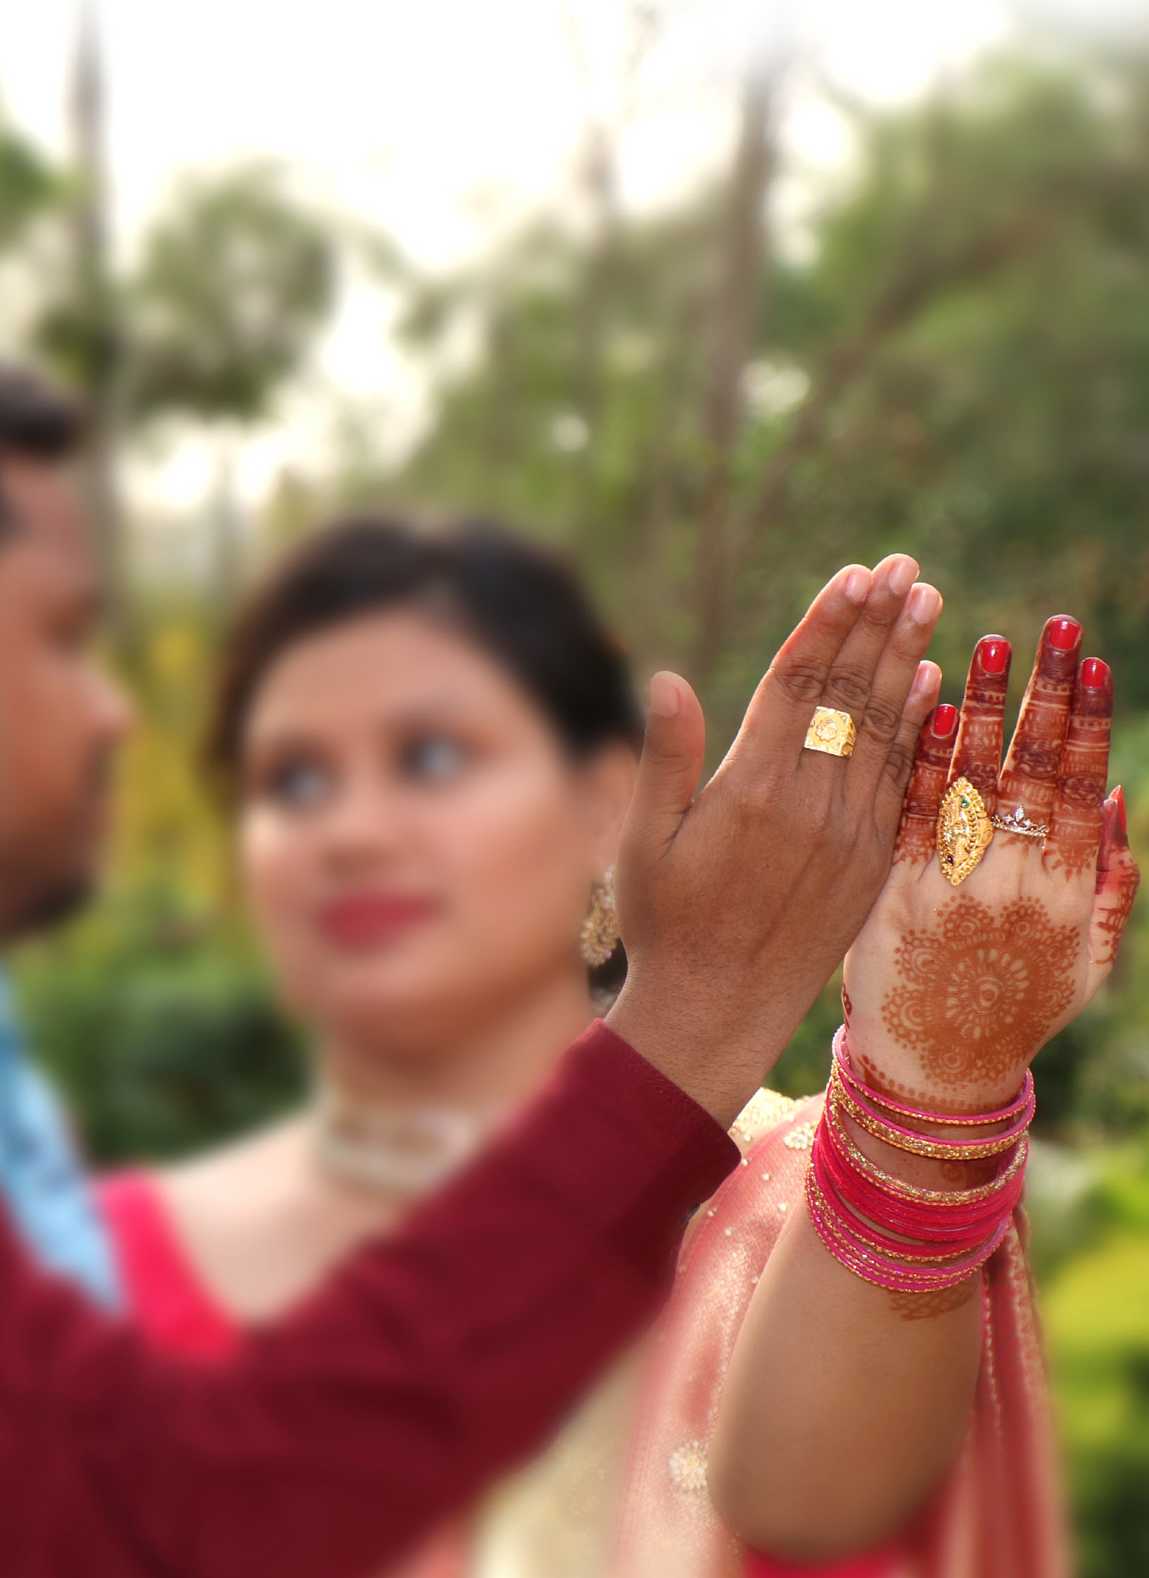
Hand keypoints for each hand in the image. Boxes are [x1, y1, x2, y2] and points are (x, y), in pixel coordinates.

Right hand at [608, 555, 943, 1124]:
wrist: (718, 1010)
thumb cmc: (665, 923)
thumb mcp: (647, 842)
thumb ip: (666, 757)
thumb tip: (667, 678)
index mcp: (751, 791)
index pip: (798, 686)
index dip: (828, 625)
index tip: (854, 575)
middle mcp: (809, 807)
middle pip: (851, 694)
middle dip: (878, 624)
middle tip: (904, 567)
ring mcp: (847, 835)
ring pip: (884, 729)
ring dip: (906, 659)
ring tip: (927, 601)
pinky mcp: (869, 861)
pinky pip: (899, 779)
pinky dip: (917, 727)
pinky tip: (931, 683)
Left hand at [843, 617, 1140, 1113]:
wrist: (933, 1073)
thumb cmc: (1019, 1011)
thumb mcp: (1088, 962)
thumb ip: (1110, 884)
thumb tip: (1116, 796)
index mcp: (1064, 898)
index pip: (1078, 791)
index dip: (1087, 725)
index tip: (1094, 665)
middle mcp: (1010, 885)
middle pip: (1030, 771)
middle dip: (1045, 694)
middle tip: (1055, 628)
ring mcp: (948, 885)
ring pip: (970, 779)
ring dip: (983, 708)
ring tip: (991, 645)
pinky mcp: (891, 890)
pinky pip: (909, 810)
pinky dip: (921, 757)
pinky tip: (928, 703)